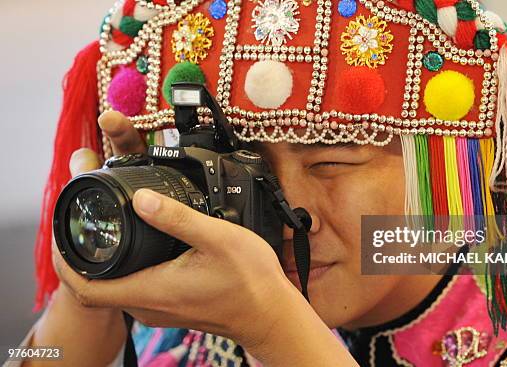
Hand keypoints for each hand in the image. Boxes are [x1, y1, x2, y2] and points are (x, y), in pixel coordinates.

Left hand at [54, 111, 300, 349]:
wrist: (269, 314)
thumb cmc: (250, 282)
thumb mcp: (219, 238)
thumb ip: (178, 218)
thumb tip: (140, 198)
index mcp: (152, 289)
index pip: (84, 288)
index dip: (62, 260)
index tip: (60, 231)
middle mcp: (148, 305)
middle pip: (92, 287)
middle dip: (77, 254)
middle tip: (79, 219)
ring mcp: (158, 308)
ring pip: (112, 287)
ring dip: (99, 261)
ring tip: (102, 226)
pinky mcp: (169, 306)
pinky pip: (131, 288)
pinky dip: (121, 267)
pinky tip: (135, 244)